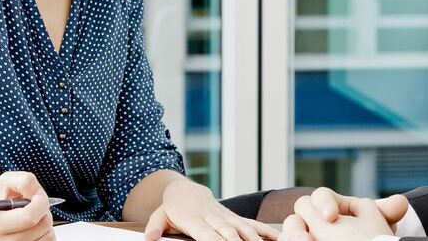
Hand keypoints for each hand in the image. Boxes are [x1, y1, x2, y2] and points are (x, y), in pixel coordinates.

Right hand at [0, 171, 55, 240]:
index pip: (29, 217)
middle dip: (44, 211)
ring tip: (35, 218)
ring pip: (49, 235)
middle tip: (36, 207)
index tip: (37, 197)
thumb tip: (36, 194)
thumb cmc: (3, 203)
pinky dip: (47, 233)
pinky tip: (36, 229)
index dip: (40, 203)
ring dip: (46, 223)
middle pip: (43, 224)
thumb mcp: (7, 182)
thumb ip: (24, 182)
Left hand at [144, 179, 279, 240]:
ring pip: (245, 228)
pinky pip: (252, 223)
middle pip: (230, 233)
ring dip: (256, 240)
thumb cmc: (172, 209)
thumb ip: (155, 226)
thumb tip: (148, 237)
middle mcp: (213, 217)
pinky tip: (279, 239)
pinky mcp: (234, 217)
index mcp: (195, 220)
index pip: (208, 235)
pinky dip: (266, 231)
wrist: (186, 191)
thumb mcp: (160, 216)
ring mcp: (226, 216)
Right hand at [281, 188, 407, 240]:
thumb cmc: (368, 235)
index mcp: (331, 205)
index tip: (331, 216)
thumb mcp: (377, 222)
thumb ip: (385, 211)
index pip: (320, 196)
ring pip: (289, 231)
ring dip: (293, 236)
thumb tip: (401, 202)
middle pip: (298, 212)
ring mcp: (306, 234)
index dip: (323, 203)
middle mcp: (313, 219)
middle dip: (303, 223)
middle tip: (311, 238)